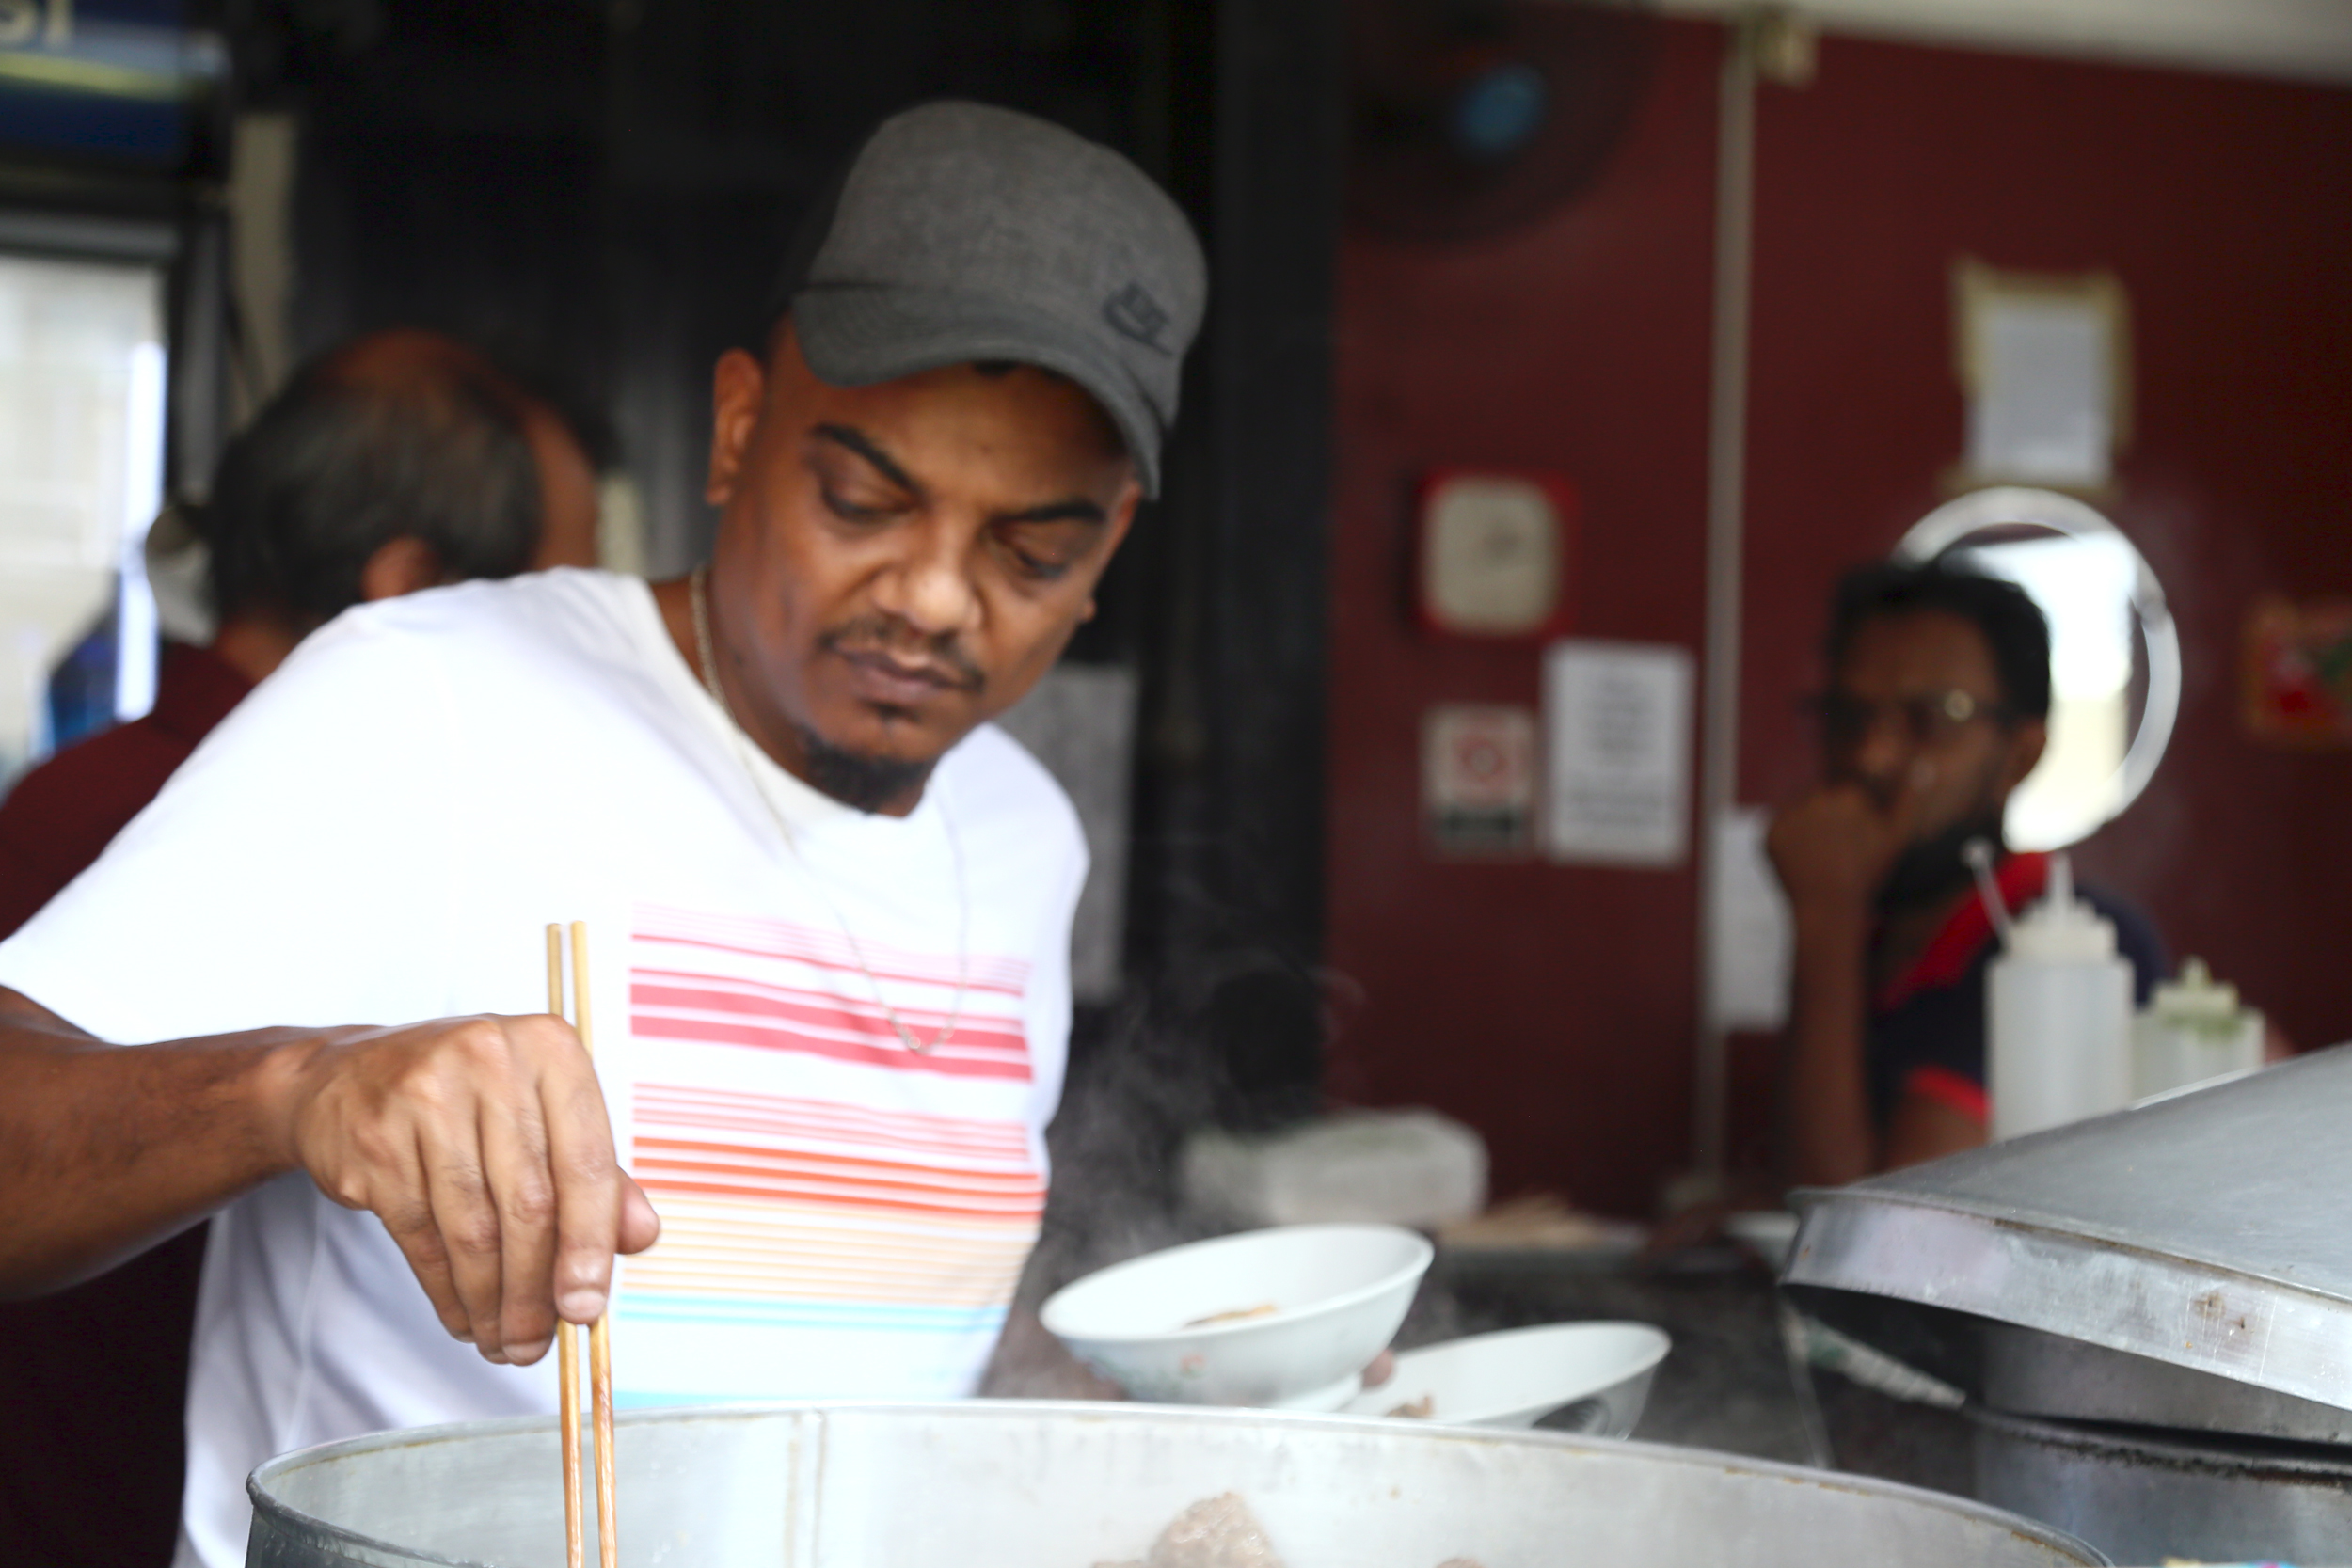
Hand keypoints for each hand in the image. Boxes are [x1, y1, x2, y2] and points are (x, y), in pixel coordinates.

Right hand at [278, 1014, 660, 1366]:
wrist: (345, 1077)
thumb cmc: (467, 1098)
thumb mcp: (541, 1114)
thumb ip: (598, 1173)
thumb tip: (641, 1236)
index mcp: (551, 1049)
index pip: (587, 1162)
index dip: (592, 1245)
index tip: (587, 1308)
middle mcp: (491, 1060)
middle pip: (530, 1204)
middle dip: (536, 1289)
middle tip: (537, 1342)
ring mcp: (426, 1096)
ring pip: (474, 1229)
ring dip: (492, 1301)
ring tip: (504, 1341)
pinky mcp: (376, 1139)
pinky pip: (421, 1237)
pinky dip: (447, 1291)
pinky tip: (464, 1318)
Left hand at [1765, 765, 1932, 916]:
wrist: (1828, 907)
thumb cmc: (1867, 874)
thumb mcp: (1896, 837)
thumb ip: (1909, 798)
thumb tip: (1921, 766)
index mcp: (1850, 794)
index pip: (1844, 792)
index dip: (1849, 817)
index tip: (1850, 839)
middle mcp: (1817, 797)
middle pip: (1819, 798)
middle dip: (1825, 818)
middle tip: (1831, 851)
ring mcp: (1790, 814)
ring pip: (1798, 812)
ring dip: (1804, 827)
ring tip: (1817, 856)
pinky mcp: (1769, 831)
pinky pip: (1779, 829)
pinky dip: (1786, 842)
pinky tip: (1801, 861)